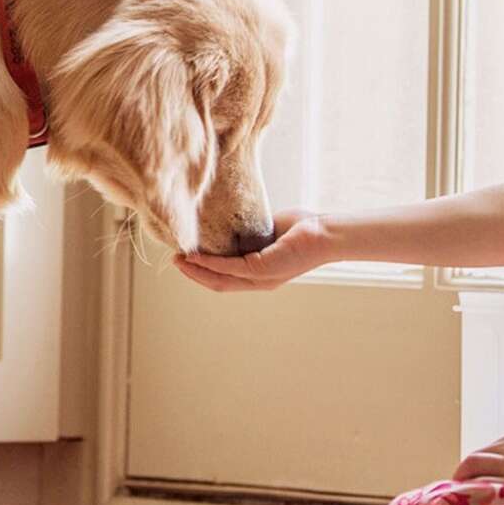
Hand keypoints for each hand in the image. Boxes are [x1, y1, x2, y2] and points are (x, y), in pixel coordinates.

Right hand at [172, 209, 326, 291]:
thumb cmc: (305, 228)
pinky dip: (210, 263)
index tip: (187, 257)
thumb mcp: (269, 229)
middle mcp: (261, 281)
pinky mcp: (263, 270)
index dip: (205, 270)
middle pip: (219, 284)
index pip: (228, 277)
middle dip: (195, 273)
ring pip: (221, 280)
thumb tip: (230, 220)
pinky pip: (229, 268)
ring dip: (197, 271)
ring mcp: (262, 278)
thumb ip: (250, 231)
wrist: (328, 232)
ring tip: (178, 259)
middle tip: (175, 260)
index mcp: (262, 273)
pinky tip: (195, 256)